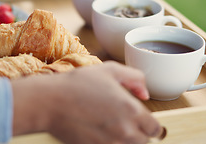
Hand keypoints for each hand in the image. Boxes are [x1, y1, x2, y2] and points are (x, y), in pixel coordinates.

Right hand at [11, 61, 164, 143]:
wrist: (49, 102)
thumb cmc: (77, 85)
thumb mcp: (109, 70)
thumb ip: (134, 78)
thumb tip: (144, 93)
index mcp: (132, 110)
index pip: (155, 129)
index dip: (150, 124)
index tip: (142, 120)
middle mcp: (124, 130)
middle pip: (144, 142)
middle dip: (138, 133)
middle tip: (125, 123)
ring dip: (124, 140)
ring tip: (110, 127)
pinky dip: (109, 143)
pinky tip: (99, 133)